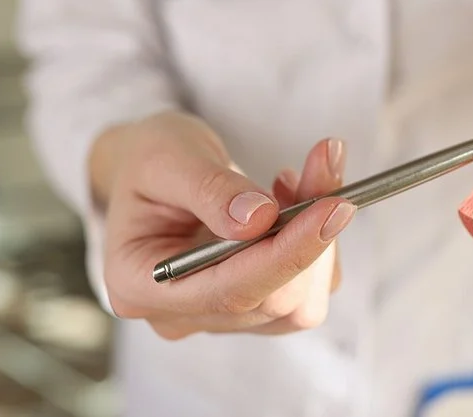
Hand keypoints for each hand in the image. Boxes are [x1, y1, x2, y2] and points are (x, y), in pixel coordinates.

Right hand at [91, 111, 354, 338]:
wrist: (158, 169)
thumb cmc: (150, 160)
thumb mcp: (166, 157)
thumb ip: (210, 188)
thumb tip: (260, 219)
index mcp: (140, 284)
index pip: (229, 290)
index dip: (287, 252)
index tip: (332, 207)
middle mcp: (180, 314)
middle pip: (272, 301)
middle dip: (308, 234)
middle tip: (322, 165)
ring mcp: (219, 316)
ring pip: (300, 303)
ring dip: (317, 238)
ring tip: (298, 180)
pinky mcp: (254, 305)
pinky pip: (309, 289)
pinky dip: (317, 241)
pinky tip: (293, 200)